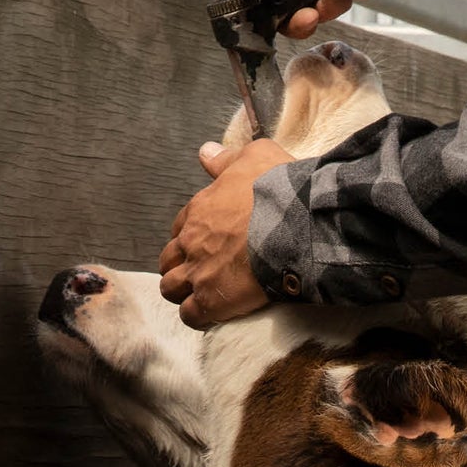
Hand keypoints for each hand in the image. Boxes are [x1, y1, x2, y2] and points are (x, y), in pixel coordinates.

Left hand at [159, 138, 293, 328]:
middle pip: (169, 259)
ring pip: (172, 288)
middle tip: (201, 267)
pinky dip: (197, 315)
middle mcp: (192, 242)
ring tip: (202, 292)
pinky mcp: (212, 301)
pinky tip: (211, 312)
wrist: (296, 224)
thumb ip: (227, 158)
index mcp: (200, 209)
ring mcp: (199, 273)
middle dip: (180, 264)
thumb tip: (205, 150)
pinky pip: (191, 315)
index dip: (190, 234)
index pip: (180, 226)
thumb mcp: (256, 156)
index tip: (206, 238)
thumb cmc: (279, 189)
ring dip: (183, 290)